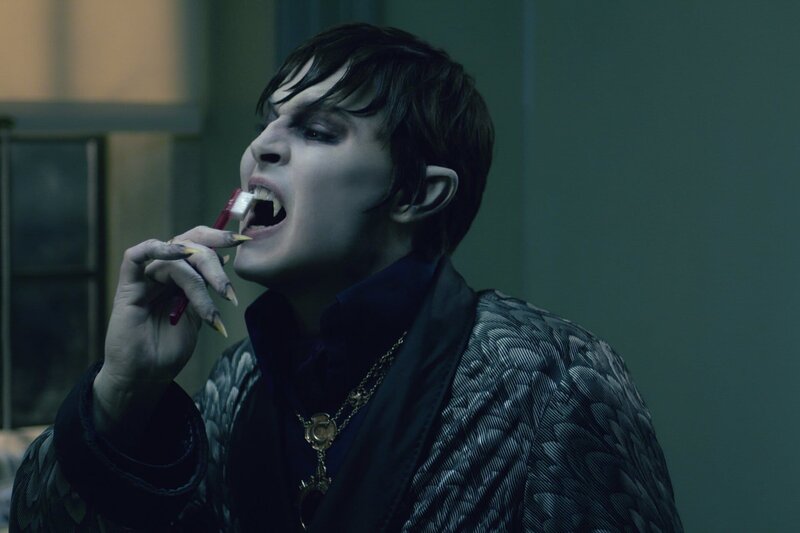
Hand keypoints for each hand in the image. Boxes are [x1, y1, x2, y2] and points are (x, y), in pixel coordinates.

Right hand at [94, 226, 247, 434]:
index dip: (220, 238)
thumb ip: (206, 289)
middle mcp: (162, 274)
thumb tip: (225, 260)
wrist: (145, 378)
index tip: (245, 240)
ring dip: (199, 278)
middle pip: (189, 246)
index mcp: (179, 277)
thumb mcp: (198, 315)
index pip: (198, 244)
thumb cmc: (169, 351)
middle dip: (214, 262)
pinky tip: (179, 254)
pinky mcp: (127, 288)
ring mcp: (144, 280)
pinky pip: (135, 256)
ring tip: (215, 301)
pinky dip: (158, 249)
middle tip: (228, 292)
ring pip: (174, 258)